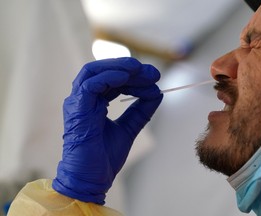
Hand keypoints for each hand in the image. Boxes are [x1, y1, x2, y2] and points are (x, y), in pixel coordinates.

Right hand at [52, 57, 162, 203]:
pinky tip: (127, 77)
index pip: (113, 80)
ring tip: (141, 69)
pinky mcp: (77, 108)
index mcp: (94, 103)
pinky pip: (91, 84)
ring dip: (119, 67)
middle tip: (153, 73)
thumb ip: (141, 111)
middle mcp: (84, 99)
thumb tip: (157, 93)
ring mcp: (78, 102)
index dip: (134, 77)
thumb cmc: (104, 157)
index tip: (154, 78)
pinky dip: (110, 77)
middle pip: (104, 71)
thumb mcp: (129, 128)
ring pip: (94, 71)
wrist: (91, 179)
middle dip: (130, 69)